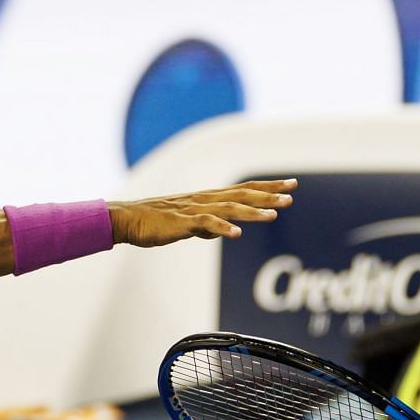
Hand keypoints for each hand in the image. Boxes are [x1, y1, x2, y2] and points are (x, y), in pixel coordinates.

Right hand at [109, 178, 296, 247]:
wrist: (127, 220)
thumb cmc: (155, 222)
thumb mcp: (187, 224)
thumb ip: (206, 226)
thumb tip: (222, 231)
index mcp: (208, 199)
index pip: (243, 190)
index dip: (267, 188)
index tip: (290, 185)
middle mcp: (205, 200)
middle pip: (242, 195)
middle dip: (267, 195)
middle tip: (291, 196)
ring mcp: (194, 210)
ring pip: (228, 208)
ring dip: (251, 212)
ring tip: (273, 215)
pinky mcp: (181, 223)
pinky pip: (204, 224)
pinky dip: (221, 228)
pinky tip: (236, 234)